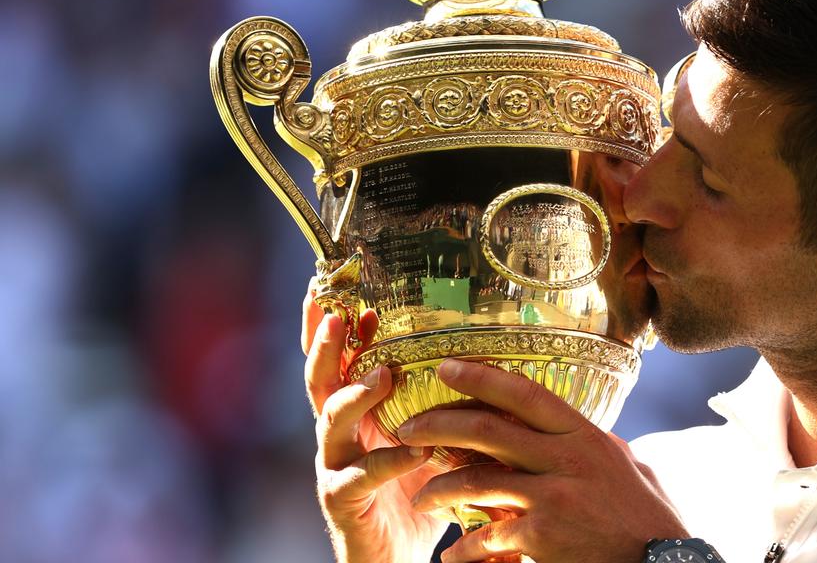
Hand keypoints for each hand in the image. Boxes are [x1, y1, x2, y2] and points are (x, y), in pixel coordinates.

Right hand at [302, 287, 447, 562]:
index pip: (341, 363)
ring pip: (330, 421)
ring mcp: (335, 467)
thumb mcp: (428, 441)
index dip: (341, 331)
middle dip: (326, 346)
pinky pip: (361, 475)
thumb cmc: (412, 495)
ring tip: (381, 375)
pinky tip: (416, 449)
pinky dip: (390, 460)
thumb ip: (440, 408)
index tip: (357, 297)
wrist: (393, 558)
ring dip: (355, 394)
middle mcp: (337, 435)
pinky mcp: (343, 501)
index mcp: (355, 416)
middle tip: (341, 316)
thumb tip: (479, 364)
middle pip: (320, 380)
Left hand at [398, 359, 688, 562]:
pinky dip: (464, 548)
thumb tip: (571, 428)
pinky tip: (452, 554)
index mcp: (584, 435)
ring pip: (477, 480)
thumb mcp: (625, 466)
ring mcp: (553, 496)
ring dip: (440, 488)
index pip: (526, 394)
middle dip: (440, 424)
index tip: (446, 366)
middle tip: (408, 429)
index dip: (482, 377)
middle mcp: (566, 458)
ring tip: (422, 498)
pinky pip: (487, 535)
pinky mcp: (543, 534)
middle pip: (488, 431)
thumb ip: (592, 445)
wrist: (661, 561)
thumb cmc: (645, 517)